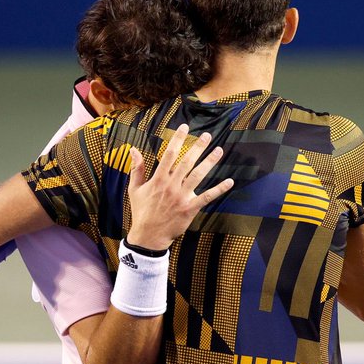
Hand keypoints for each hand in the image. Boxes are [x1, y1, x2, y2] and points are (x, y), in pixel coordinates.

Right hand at [126, 124, 232, 249]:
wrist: (148, 235)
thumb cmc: (141, 211)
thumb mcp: (135, 189)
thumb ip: (137, 168)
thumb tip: (133, 149)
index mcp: (158, 179)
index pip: (169, 154)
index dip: (178, 139)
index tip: (185, 127)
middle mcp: (171, 185)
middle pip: (186, 162)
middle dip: (198, 147)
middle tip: (207, 136)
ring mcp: (181, 197)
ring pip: (198, 175)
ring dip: (210, 162)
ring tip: (219, 150)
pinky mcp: (190, 208)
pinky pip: (207, 197)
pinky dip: (219, 189)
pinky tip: (229, 181)